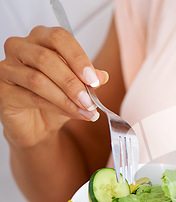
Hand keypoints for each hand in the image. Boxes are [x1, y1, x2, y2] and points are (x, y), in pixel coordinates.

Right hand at [0, 26, 107, 148]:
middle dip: (72, 82)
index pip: (59, 38)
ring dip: (66, 97)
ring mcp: (7, 68)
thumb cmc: (56, 98)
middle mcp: (20, 48)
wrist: (39, 125)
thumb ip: (88, 78)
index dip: (78, 58)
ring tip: (86, 110)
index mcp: (40, 38)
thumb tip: (102, 76)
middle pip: (46, 58)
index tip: (94, 79)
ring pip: (38, 79)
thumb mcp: (79, 86)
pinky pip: (31, 97)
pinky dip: (57, 107)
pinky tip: (74, 114)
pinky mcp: (2, 91)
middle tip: (90, 100)